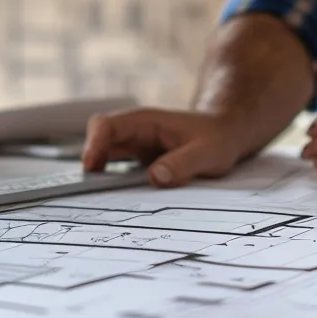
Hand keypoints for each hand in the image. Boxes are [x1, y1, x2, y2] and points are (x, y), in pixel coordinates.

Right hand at [82, 109, 248, 186]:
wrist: (227, 134)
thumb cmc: (217, 140)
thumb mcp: (207, 153)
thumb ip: (183, 164)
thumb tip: (155, 177)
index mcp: (146, 121)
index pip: (107, 125)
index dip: (94, 145)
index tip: (91, 168)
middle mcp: (135, 130)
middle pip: (98, 137)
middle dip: (90, 159)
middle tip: (91, 186)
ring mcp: (135, 143)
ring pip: (103, 152)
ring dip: (97, 171)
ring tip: (96, 195)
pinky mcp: (139, 157)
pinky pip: (114, 164)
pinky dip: (108, 177)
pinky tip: (112, 196)